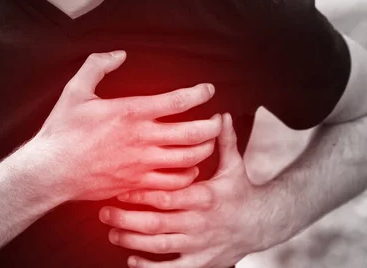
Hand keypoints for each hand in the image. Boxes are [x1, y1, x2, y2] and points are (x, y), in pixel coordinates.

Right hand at [25, 51, 221, 201]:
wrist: (50, 171)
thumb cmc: (62, 131)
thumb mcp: (75, 90)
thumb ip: (98, 66)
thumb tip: (119, 54)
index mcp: (131, 112)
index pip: (178, 100)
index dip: (199, 93)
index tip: (208, 90)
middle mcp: (143, 139)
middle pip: (193, 133)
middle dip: (213, 125)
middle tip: (217, 119)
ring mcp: (142, 164)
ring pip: (189, 159)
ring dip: (205, 149)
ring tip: (207, 142)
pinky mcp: (137, 183)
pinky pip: (173, 183)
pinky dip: (188, 175)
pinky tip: (188, 168)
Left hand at [99, 113, 266, 267]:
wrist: (263, 224)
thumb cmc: (241, 190)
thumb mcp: (234, 165)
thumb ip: (223, 140)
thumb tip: (220, 114)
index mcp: (205, 196)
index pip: (167, 196)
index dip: (141, 194)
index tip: (119, 188)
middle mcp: (200, 222)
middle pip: (157, 223)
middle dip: (127, 219)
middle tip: (104, 212)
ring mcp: (200, 246)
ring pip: (160, 246)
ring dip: (132, 241)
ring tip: (111, 233)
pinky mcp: (201, 263)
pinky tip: (132, 261)